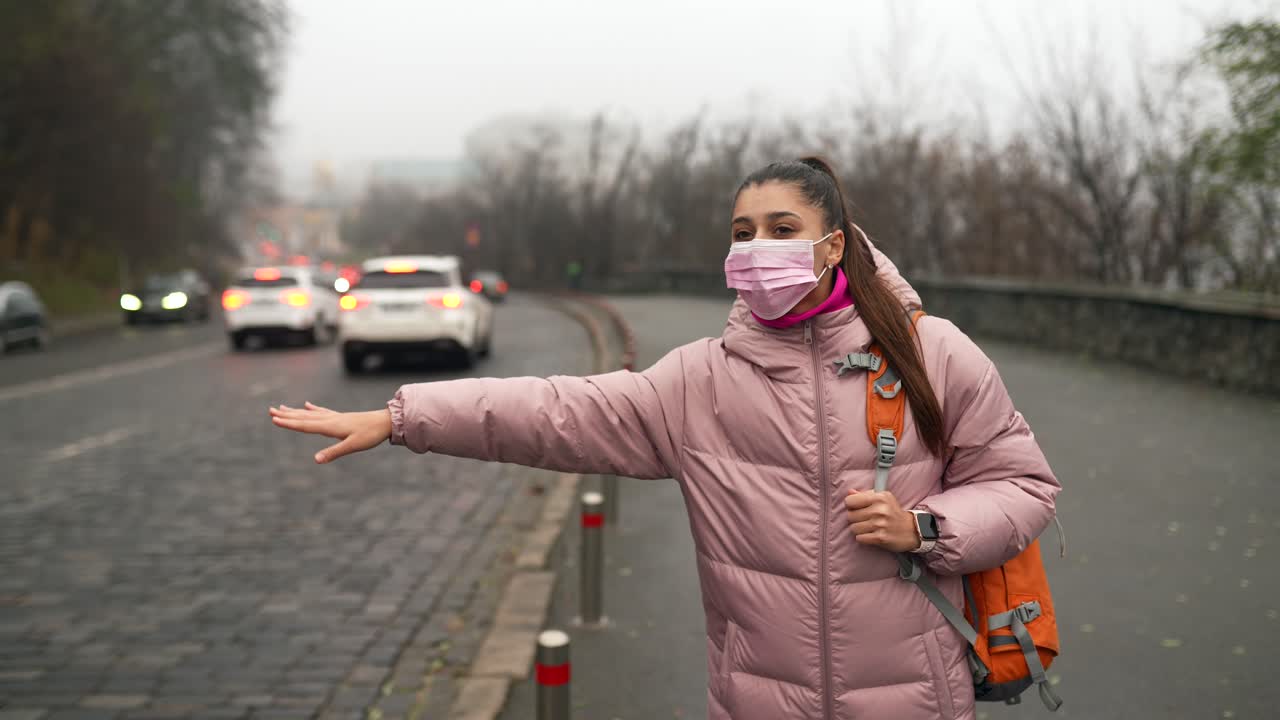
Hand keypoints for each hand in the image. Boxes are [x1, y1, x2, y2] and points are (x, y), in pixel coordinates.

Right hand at [269, 402, 392, 463]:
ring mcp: (334, 417)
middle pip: (303, 417)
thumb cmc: (370, 435)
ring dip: (295, 411)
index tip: (274, 420)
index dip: (289, 423)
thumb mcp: (352, 446)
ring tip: (281, 407)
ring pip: (310, 413)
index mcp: (330, 426)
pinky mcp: (340, 417)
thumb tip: (316, 460)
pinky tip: (307, 405)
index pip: (305, 425)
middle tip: (270, 411)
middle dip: (286, 415)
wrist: (385, 422)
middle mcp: (329, 419)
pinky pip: (322, 412)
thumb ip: (333, 452)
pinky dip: (312, 409)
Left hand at [845, 489, 920, 552]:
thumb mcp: (883, 499)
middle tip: (864, 519)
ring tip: (868, 527)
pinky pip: (859, 538)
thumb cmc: (893, 512)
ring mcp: (880, 524)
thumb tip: (849, 492)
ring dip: (858, 529)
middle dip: (854, 519)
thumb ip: (865, 495)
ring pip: (853, 528)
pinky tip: (871, 535)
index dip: (851, 505)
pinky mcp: (880, 538)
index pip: (850, 500)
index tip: (856, 508)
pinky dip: (863, 538)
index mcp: (879, 497)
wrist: (911, 530)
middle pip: (850, 515)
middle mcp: (880, 510)